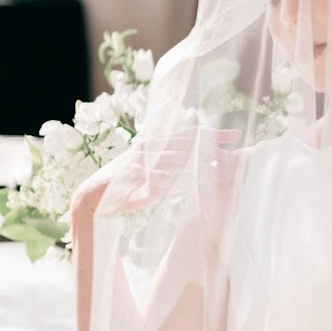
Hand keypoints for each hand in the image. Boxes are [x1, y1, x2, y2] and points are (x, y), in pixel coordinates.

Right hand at [116, 127, 242, 211]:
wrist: (95, 196)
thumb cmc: (127, 187)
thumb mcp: (154, 179)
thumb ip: (175, 176)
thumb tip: (199, 177)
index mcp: (156, 144)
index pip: (188, 134)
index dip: (212, 133)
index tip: (235, 135)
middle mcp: (149, 147)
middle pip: (186, 140)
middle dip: (212, 141)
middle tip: (236, 141)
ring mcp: (141, 160)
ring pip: (176, 156)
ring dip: (199, 160)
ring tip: (221, 162)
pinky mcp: (133, 175)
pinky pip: (159, 175)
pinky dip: (177, 178)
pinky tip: (193, 182)